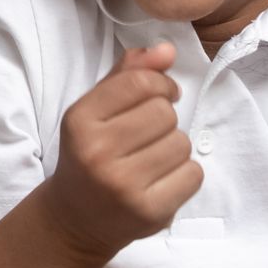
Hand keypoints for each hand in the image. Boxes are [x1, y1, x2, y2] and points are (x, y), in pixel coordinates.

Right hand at [44, 44, 200, 266]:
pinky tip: (162, 180)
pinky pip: (193, 174)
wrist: (75, 218)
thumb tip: (167, 49)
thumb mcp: (96, 109)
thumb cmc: (91, 153)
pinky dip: (185, 174)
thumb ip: (128, 74)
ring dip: (175, 147)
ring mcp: (123, 186)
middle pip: (164, 113)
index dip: (160, 83)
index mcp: (80, 120)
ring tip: (153, 159)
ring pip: (181, 143)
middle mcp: (97, 153)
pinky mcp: (149, 213)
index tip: (161, 95)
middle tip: (149, 134)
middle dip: (165, 119)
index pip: (140, 83)